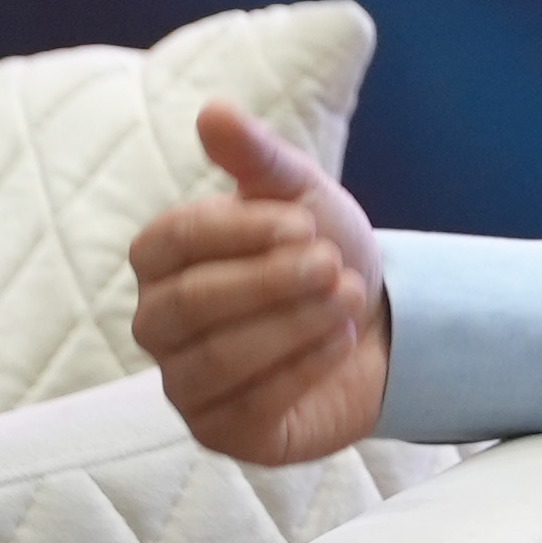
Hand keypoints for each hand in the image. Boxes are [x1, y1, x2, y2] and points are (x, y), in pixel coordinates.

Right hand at [130, 101, 391, 464]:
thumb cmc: (322, 253)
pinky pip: (248, 409)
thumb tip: (214, 111)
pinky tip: (344, 341)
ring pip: (214, 361)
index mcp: (164, 261)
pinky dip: (303, 369)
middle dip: (267, 282)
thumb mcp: (301, 196)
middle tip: (332, 263)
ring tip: (350, 297)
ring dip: (290, 326)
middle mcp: (160, 325)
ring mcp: (185, 384)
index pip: (169, 242)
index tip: (303, 220)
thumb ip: (258, 160)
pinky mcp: (223, 432)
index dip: (236, 230)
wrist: (381, 324)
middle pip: (186, 306)